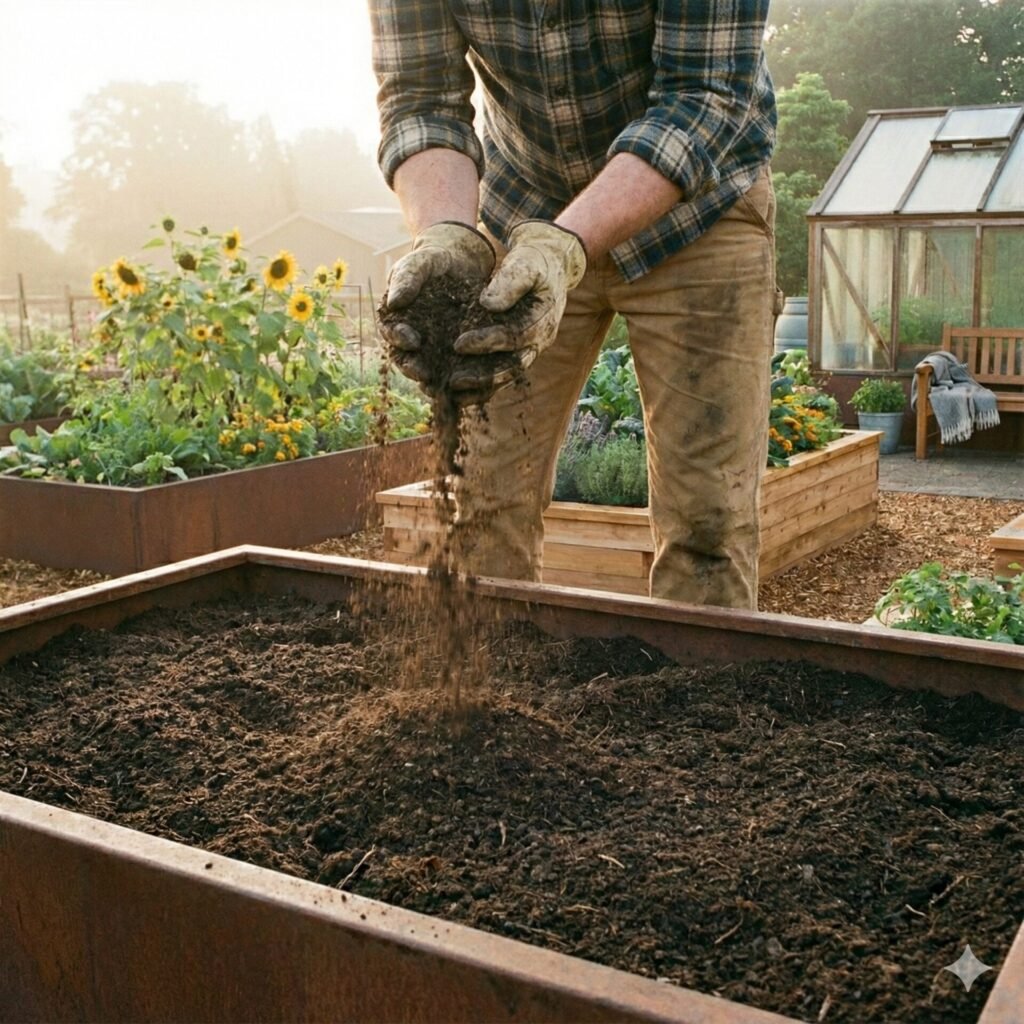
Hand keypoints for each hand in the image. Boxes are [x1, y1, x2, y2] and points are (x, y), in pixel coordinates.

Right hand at [379, 221, 494, 386]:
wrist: (460, 261)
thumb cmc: (433, 261)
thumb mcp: (419, 263)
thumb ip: (406, 279)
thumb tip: (394, 301)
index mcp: (397, 321)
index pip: (392, 336)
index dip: (399, 340)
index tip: (412, 341)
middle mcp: (412, 342)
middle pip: (408, 362)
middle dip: (415, 369)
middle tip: (425, 374)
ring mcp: (433, 350)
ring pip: (431, 373)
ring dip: (436, 383)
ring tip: (445, 388)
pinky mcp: (457, 355)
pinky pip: (456, 372)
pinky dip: (462, 382)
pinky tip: (472, 386)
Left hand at [449, 220, 586, 401]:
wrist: (549, 264)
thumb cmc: (534, 261)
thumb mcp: (525, 262)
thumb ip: (509, 281)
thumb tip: (487, 304)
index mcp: (545, 317)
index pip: (515, 335)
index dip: (487, 342)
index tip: (458, 344)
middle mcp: (541, 339)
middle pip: (513, 364)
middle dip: (483, 374)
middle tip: (453, 379)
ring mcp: (533, 348)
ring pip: (508, 374)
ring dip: (483, 386)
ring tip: (454, 391)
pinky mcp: (521, 352)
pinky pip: (504, 374)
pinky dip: (484, 386)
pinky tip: (460, 393)